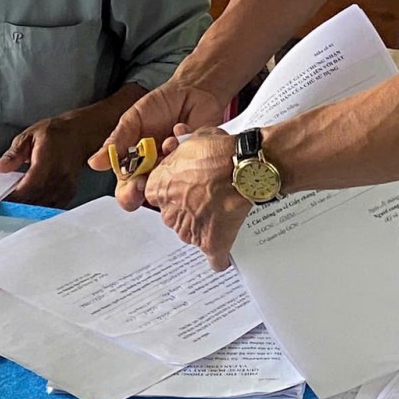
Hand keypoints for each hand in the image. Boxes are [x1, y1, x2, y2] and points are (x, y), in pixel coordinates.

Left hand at [0, 114, 90, 207]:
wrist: (79, 135)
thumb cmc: (53, 134)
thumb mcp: (28, 137)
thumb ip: (13, 154)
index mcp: (48, 159)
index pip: (30, 185)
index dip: (15, 196)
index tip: (1, 199)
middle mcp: (60, 174)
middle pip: (36, 198)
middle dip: (18, 204)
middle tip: (4, 204)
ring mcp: (66, 185)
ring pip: (44, 206)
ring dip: (28, 208)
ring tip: (15, 204)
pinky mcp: (69, 193)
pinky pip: (52, 207)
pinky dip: (40, 208)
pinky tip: (30, 203)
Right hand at [88, 78, 228, 208]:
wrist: (192, 90)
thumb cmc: (160, 105)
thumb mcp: (133, 120)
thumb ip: (116, 141)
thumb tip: (94, 163)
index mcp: (136, 164)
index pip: (127, 189)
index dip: (128, 193)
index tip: (133, 187)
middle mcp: (156, 170)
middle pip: (148, 195)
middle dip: (148, 191)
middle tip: (148, 180)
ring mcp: (176, 169)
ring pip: (169, 185)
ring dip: (166, 165)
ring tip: (167, 142)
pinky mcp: (196, 163)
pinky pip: (189, 167)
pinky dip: (181, 147)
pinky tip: (179, 131)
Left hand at [144, 127, 251, 270]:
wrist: (242, 167)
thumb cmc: (219, 152)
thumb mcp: (192, 139)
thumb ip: (180, 147)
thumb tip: (176, 141)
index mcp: (158, 187)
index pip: (156, 195)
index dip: (172, 189)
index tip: (184, 186)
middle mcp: (169, 212)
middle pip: (172, 215)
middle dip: (186, 207)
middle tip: (205, 196)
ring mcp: (189, 231)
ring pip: (190, 233)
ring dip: (201, 227)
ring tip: (220, 211)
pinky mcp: (211, 244)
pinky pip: (214, 258)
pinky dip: (219, 256)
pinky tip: (224, 251)